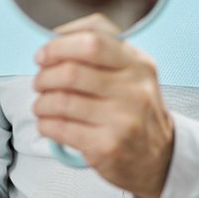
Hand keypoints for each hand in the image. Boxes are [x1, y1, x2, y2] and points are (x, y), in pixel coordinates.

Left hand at [33, 14, 173, 197]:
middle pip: (72, 72)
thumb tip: (53, 40)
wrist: (158, 157)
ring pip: (62, 101)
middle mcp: (134, 89)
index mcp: (137, 63)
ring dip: (41, 102)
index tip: (43, 54)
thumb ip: (98, 48)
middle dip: (45, 76)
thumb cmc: (132, 106)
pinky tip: (47, 123)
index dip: (58, 45)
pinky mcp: (108, 147)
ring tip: (41, 104)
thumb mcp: (129, 69)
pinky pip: (61, 128)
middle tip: (39, 82)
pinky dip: (45, 124)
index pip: (92, 40)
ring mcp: (123, 119)